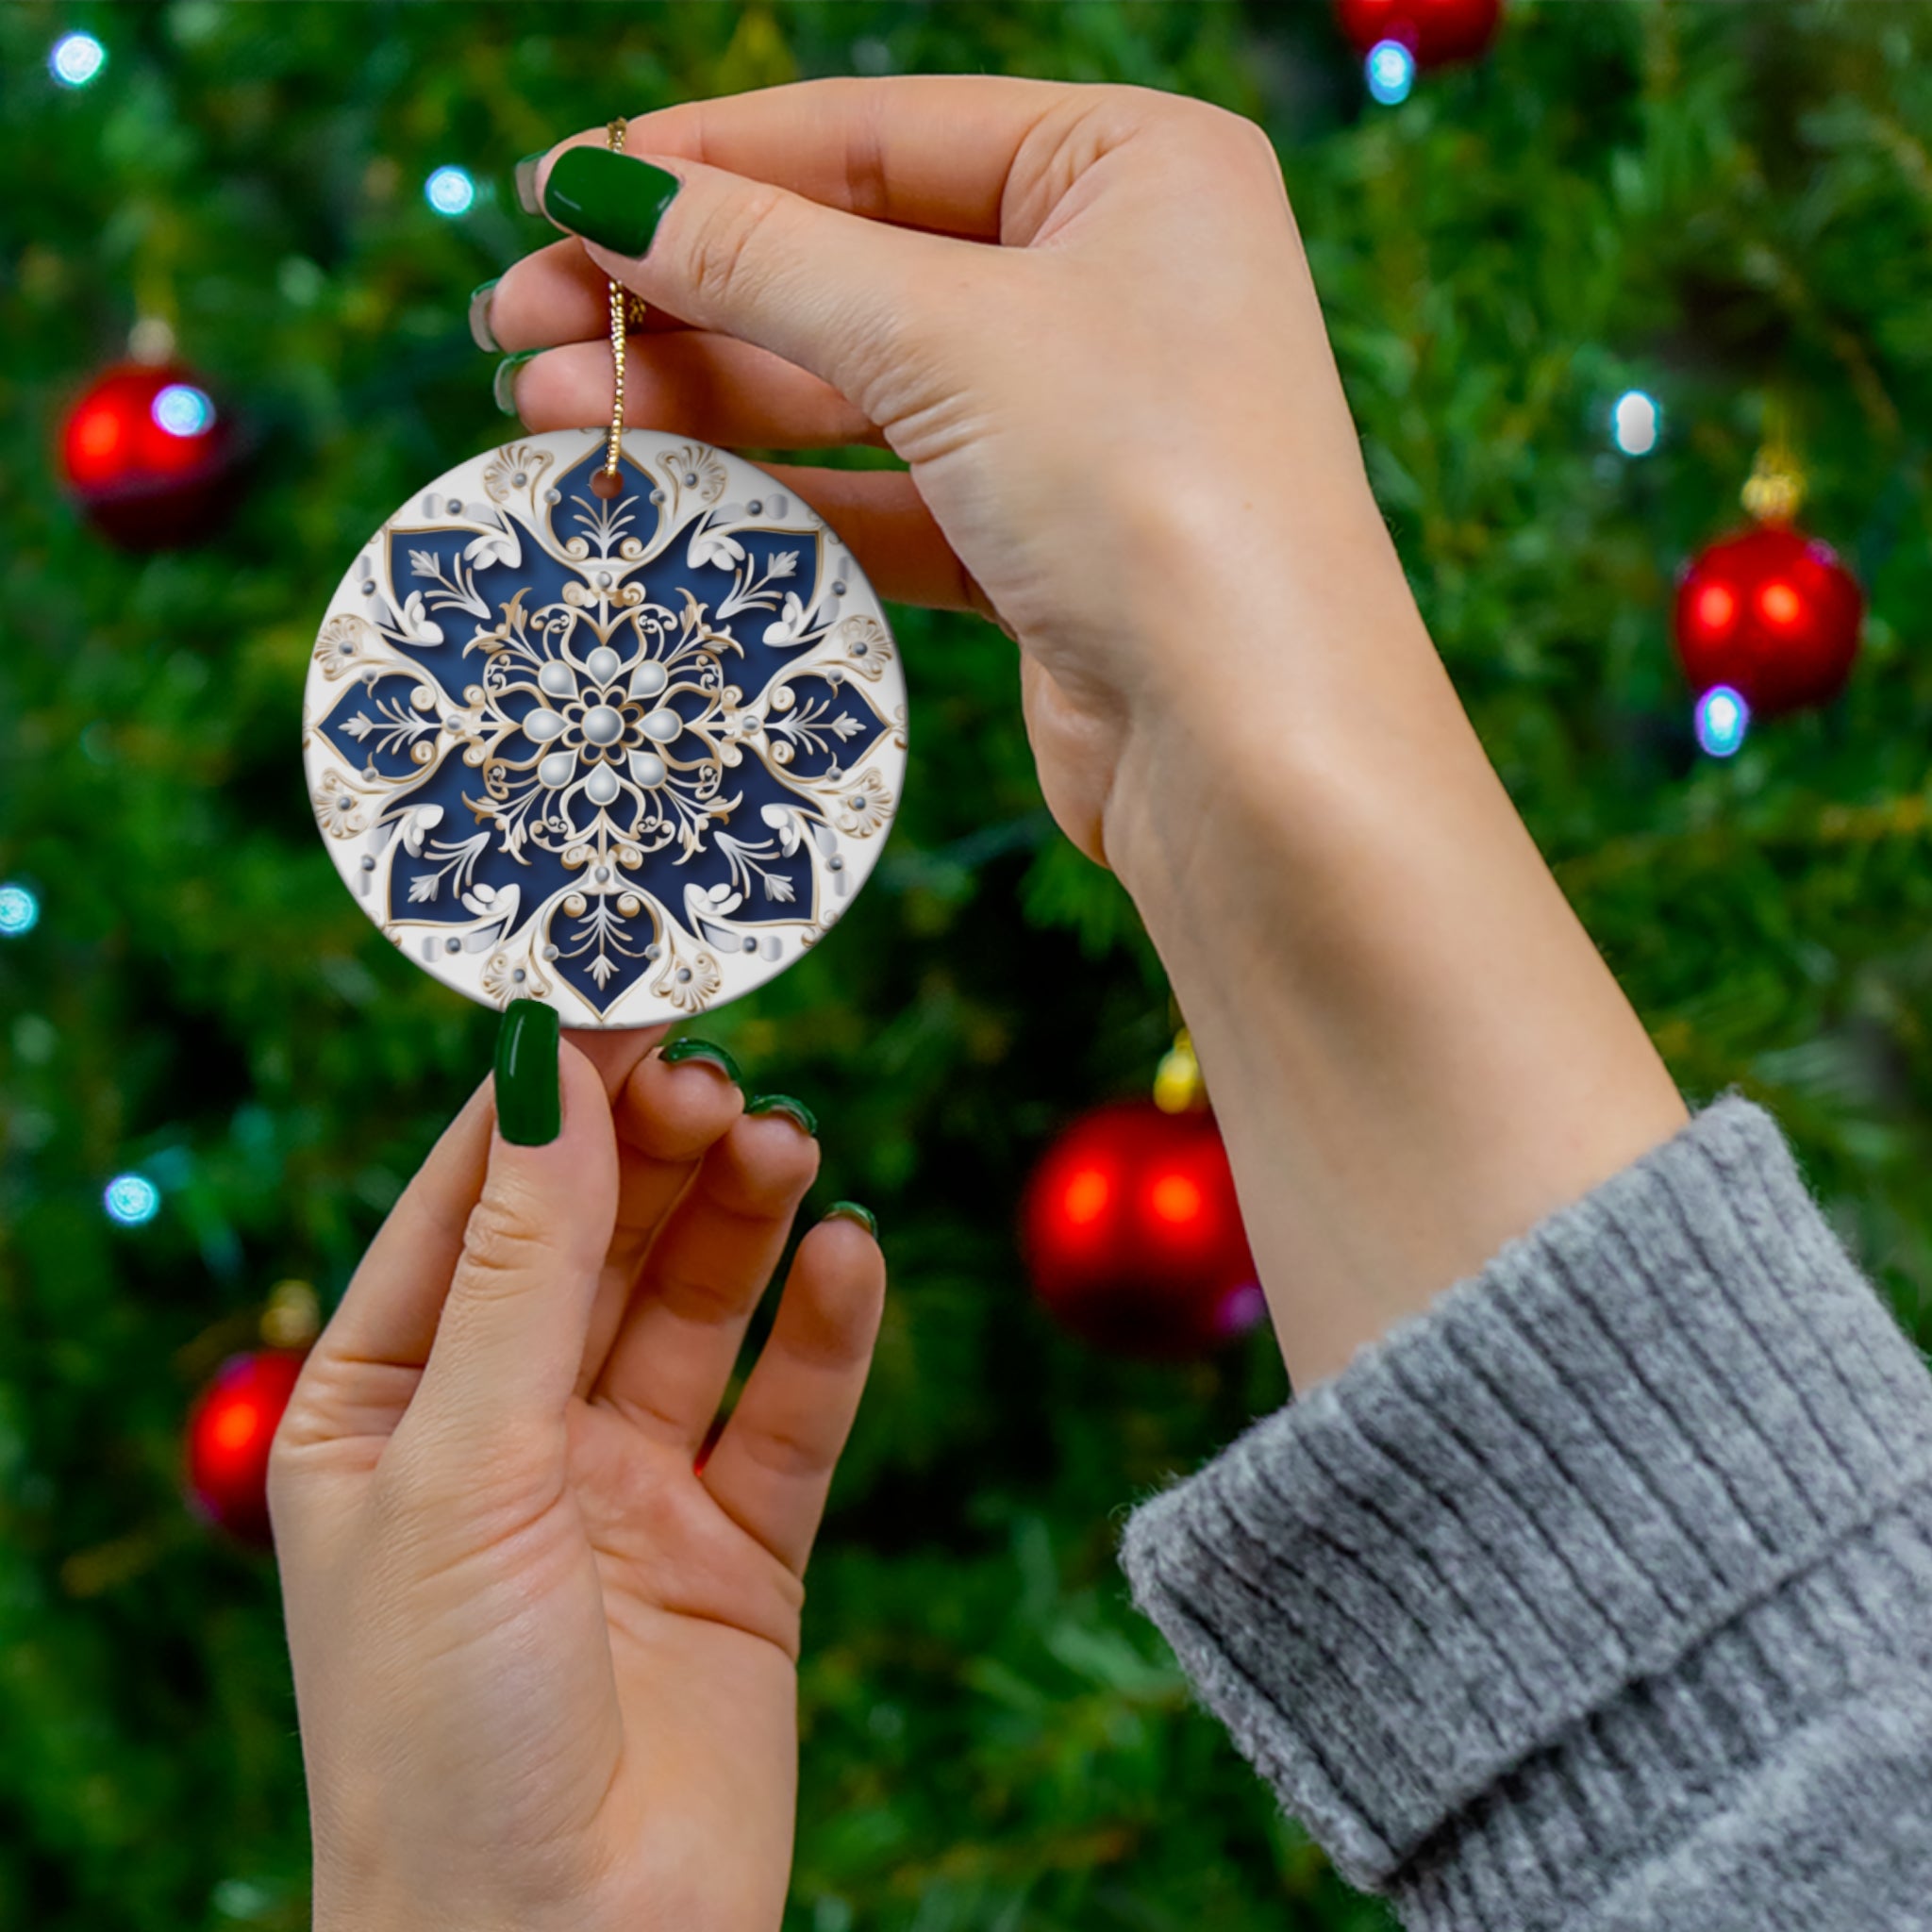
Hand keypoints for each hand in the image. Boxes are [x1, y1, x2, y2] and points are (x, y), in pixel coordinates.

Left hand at [270, 1028, 883, 1931]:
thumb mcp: (462, 1465)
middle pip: (597, 1239)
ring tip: (786, 1145)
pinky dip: (825, 1330)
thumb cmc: (444, 1729)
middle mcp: (507, 1432)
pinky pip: (791, 1410)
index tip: (622, 993)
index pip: (471, 1203)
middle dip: (655, 1152)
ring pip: (697, 1306)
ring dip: (742, 1218)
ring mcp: (627, 1488)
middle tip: (720, 1077)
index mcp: (386, 1406)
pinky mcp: (738, 1549)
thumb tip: (550, 1070)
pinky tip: (849, 1257)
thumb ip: (523, 1264)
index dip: (546, 1097)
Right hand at [485, 76, 1377, 870]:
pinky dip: (778, 495)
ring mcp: (1081, 421)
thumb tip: (603, 189)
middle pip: (852, 261)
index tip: (556, 188)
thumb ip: (765, 259)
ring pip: (856, 387)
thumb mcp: (944, 336)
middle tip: (515, 321)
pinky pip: (885, 496)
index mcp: (1133, 167)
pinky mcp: (1045, 546)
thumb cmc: (1148, 490)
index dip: (705, 161)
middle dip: (681, 292)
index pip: (877, 134)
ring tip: (543, 409)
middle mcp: (1115, 282)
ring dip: (704, 398)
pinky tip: (659, 492)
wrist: (1255, 749)